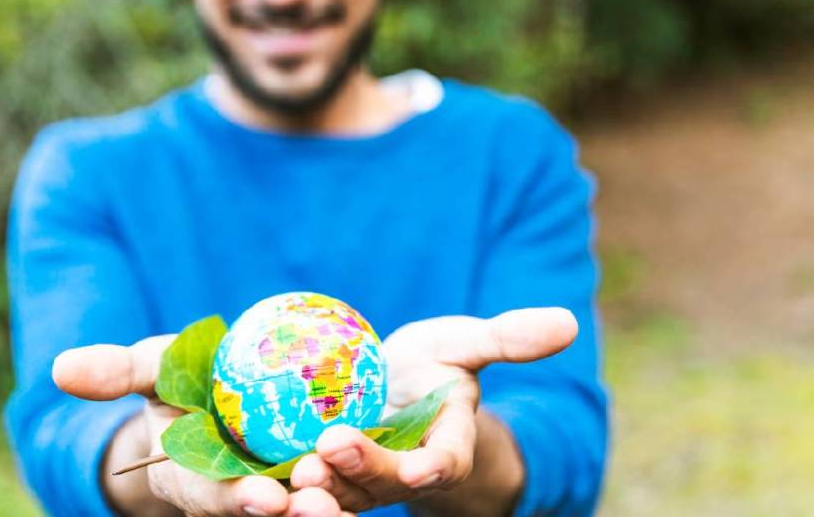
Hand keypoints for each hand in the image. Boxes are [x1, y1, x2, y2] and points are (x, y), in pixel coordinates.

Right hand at [53, 336, 354, 516]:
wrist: (236, 388)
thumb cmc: (186, 379)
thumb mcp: (157, 366)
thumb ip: (118, 370)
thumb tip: (59, 369)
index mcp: (193, 480)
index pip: (212, 498)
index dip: (233, 502)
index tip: (262, 499)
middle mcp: (240, 496)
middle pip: (268, 512)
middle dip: (292, 515)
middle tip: (318, 507)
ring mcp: (284, 488)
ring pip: (311, 504)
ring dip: (332, 504)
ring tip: (351, 496)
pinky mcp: (323, 474)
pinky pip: (346, 482)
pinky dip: (363, 480)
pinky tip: (397, 472)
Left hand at [288, 308, 577, 513]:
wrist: (392, 392)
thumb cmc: (433, 366)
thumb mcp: (465, 344)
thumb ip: (507, 338)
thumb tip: (568, 321)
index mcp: (444, 444)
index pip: (446, 461)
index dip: (436, 467)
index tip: (424, 467)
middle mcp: (402, 473)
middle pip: (384, 482)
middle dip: (360, 472)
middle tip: (328, 451)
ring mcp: (360, 482)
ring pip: (339, 498)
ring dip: (314, 495)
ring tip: (288, 478)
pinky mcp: (322, 477)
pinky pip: (300, 492)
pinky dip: (278, 492)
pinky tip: (251, 484)